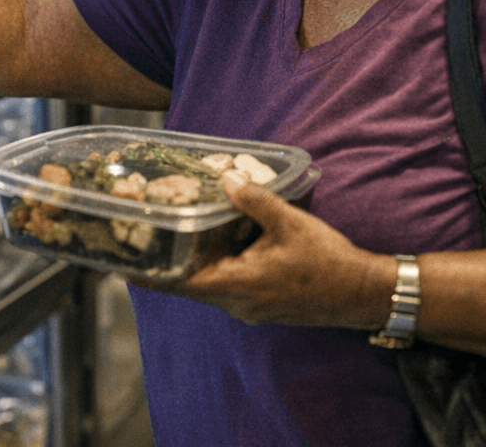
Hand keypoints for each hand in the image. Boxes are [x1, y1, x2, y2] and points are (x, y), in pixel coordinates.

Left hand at [136, 169, 385, 328]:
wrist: (363, 293)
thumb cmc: (327, 262)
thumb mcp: (288, 223)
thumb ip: (254, 201)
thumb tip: (227, 179)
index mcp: (236, 286)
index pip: (178, 285)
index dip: (149, 276)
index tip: (122, 266)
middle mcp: (237, 303)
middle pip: (191, 282)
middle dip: (171, 259)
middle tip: (151, 233)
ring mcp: (250, 307)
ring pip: (212, 281)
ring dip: (200, 259)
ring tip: (186, 229)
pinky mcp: (263, 303)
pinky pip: (231, 282)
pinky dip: (222, 262)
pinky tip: (227, 237)